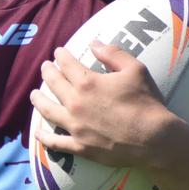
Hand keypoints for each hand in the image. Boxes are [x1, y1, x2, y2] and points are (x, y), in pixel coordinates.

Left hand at [29, 40, 175, 169]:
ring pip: (48, 110)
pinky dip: (44, 137)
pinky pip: (55, 142)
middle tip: (45, 67)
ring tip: (33, 94)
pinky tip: (37, 133)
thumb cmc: (147, 102)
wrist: (155, 140)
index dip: (61, 55)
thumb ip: (113, 54)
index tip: (58, 52)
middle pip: (53, 84)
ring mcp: (75, 126)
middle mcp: (76, 103)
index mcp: (87, 83)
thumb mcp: (135, 69)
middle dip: (47, 72)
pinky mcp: (79, 146)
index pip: (67, 64)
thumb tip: (93, 43)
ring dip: (38, 100)